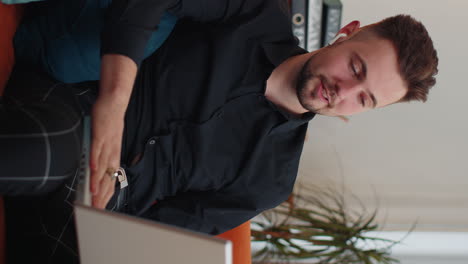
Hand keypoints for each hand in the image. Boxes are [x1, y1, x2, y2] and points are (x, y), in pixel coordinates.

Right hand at [89, 54, 136, 208]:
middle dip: (103, 195)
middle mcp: (113, 151)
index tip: (102, 206)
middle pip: (108, 177)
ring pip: (102, 167)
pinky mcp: (101, 134)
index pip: (112, 178)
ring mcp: (107, 143)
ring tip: (94, 197)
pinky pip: (97, 150)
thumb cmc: (110, 122)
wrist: (115, 102)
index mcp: (114, 154)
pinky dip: (95, 161)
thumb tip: (94, 166)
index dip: (107, 193)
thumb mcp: (107, 140)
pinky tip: (93, 171)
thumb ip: (102, 153)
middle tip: (97, 209)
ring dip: (98, 182)